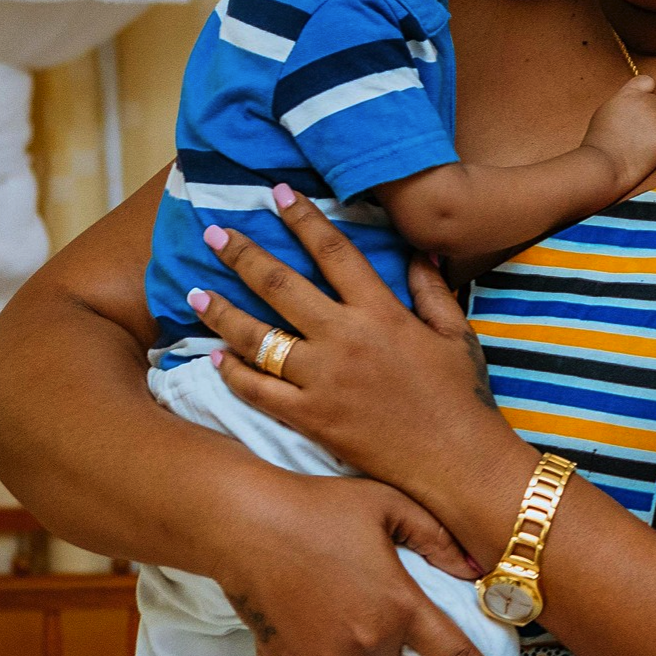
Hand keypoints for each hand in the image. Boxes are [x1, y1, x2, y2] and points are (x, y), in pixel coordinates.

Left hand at [184, 187, 510, 483]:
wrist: (457, 461)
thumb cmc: (462, 396)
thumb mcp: (457, 334)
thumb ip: (432, 290)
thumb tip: (418, 252)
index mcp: (382, 312)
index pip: (335, 252)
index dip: (303, 219)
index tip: (276, 194)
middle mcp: (345, 339)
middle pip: (281, 286)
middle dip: (243, 255)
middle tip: (212, 234)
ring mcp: (323, 380)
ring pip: (258, 338)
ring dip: (221, 313)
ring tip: (193, 293)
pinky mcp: (311, 418)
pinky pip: (259, 391)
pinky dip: (232, 374)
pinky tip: (213, 358)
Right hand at [206, 470, 511, 655]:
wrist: (243, 524)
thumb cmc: (318, 506)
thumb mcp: (389, 506)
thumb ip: (439, 540)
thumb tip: (476, 571)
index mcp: (399, 606)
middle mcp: (365, 642)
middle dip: (388, 641)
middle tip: (364, 596)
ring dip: (351, 643)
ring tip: (328, 593)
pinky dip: (315, 644)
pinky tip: (302, 604)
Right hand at [584, 74, 655, 188]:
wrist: (605, 164)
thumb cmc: (601, 142)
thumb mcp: (607, 111)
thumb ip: (624, 101)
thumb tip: (637, 100)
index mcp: (629, 94)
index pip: (647, 81)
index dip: (647, 92)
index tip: (642, 105)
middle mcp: (646, 101)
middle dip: (652, 116)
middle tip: (636, 134)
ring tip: (639, 145)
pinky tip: (649, 152)